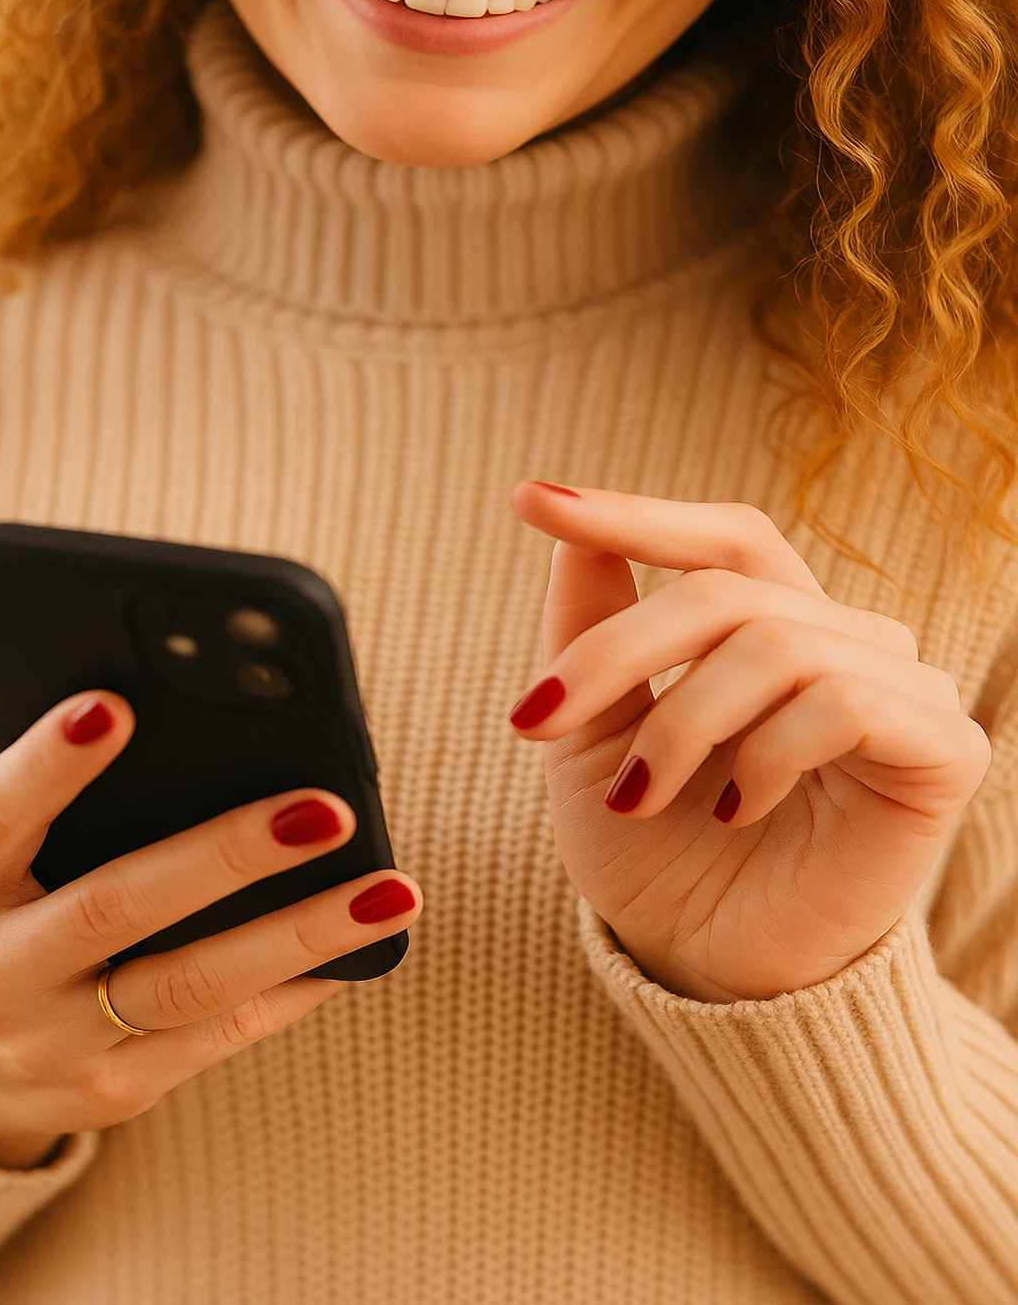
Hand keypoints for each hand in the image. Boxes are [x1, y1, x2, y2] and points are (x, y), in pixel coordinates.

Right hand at [0, 693, 422, 1168]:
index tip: (116, 703)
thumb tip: (71, 661)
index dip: (49, 765)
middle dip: (226, 855)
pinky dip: (297, 989)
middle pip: (117, 907)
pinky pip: (221, 1037)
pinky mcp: (115, 1089)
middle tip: (326, 809)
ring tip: (389, 890)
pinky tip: (361, 946)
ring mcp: (54, 1043)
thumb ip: (0, 756)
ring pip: (193, 985)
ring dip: (301, 934)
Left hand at [507, 480, 991, 1002]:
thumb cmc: (657, 851)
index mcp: (768, 628)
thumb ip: (592, 631)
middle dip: (618, 649)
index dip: (634, 514)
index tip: (531, 500)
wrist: (712, 969)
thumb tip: (569, 532)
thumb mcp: (594, 734)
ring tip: (638, 796)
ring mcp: (898, 688)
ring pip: (775, 641)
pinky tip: (737, 807)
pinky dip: (766, 752)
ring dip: (682, 722)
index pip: (720, 539)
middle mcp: (841, 640)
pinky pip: (845, 701)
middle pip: (724, 588)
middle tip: (542, 717)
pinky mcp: (939, 747)